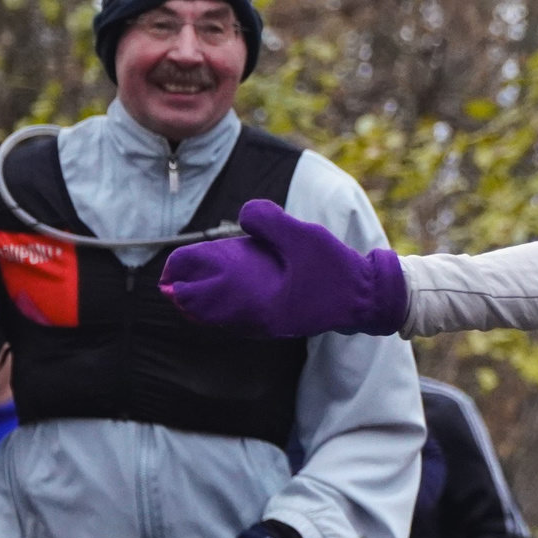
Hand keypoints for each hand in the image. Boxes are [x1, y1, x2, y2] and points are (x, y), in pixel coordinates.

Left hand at [160, 201, 408, 338]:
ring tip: (187, 292)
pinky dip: (225, 309)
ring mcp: (270, 323)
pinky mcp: (280, 321)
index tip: (169, 270)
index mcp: (257, 301)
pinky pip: (241, 318)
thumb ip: (268, 220)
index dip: (184, 277)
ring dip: (204, 303)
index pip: (205, 292)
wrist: (369, 299)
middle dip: (186, 295)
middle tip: (169, 281)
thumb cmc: (336, 269)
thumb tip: (244, 214)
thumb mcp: (301, 236)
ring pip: (224, 317)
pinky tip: (223, 298)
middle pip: (208, 310)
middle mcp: (258, 318)